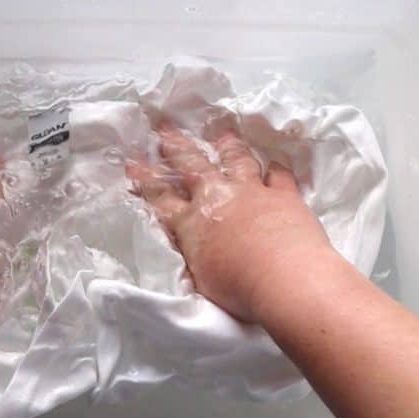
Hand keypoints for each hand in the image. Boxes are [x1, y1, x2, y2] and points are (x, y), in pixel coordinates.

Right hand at [127, 123, 334, 322]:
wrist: (284, 278)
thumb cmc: (237, 288)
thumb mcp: (201, 279)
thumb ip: (194, 259)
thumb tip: (190, 257)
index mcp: (191, 223)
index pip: (161, 198)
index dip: (146, 181)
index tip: (134, 164)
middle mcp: (218, 198)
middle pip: (192, 167)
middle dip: (177, 148)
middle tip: (165, 129)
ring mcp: (252, 192)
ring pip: (237, 161)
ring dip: (227, 147)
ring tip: (221, 134)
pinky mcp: (284, 195)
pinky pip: (279, 176)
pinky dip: (275, 170)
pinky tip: (274, 163)